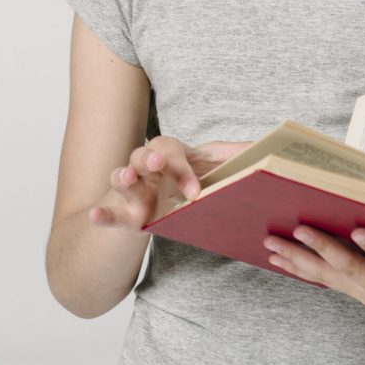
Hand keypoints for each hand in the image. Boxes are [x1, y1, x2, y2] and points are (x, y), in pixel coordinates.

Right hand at [88, 137, 252, 234]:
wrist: (166, 207)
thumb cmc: (192, 182)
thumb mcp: (215, 169)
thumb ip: (237, 159)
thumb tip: (269, 148)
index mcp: (173, 155)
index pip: (173, 152)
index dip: (182, 170)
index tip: (195, 192)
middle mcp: (149, 168)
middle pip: (143, 155)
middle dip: (149, 158)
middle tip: (156, 162)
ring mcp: (135, 190)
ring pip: (122, 177)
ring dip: (123, 176)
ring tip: (125, 177)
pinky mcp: (125, 214)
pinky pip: (111, 213)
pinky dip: (102, 215)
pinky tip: (95, 216)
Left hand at [262, 224, 364, 313]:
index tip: (359, 230)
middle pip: (351, 268)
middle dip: (323, 248)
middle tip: (299, 229)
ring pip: (329, 276)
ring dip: (299, 259)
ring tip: (272, 244)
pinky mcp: (356, 292)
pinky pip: (325, 279)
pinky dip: (300, 268)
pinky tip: (277, 257)